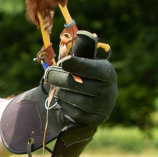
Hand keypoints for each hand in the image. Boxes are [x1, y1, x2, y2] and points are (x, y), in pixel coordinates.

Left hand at [0, 30, 116, 156]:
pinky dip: (64, 105)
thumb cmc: (84, 76)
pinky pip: (71, 112)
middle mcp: (109, 90)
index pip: (88, 68)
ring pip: (70, 98)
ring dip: (60, 92)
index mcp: (106, 71)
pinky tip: (66, 101)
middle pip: (74, 83)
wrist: (92, 102)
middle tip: (48, 74)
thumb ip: (77, 51)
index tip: (63, 62)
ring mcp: (102, 107)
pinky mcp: (93, 120)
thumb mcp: (82, 62)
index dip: (73, 64)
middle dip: (58, 78)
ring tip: (60, 88)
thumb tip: (74, 36)